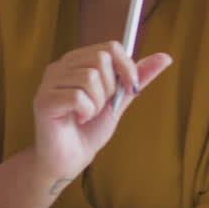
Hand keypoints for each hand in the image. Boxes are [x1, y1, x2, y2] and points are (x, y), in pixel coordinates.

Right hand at [32, 43, 171, 180]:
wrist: (71, 159)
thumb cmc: (90, 129)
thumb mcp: (119, 101)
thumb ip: (136, 79)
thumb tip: (165, 57)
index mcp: (77, 61)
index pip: (110, 47)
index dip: (126, 68)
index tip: (131, 89)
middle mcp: (60, 66)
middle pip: (100, 58)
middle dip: (110, 88)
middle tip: (99, 106)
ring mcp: (49, 82)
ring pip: (89, 78)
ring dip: (97, 103)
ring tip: (87, 115)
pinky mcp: (43, 100)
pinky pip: (78, 97)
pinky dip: (86, 112)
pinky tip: (78, 119)